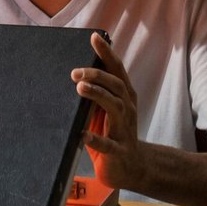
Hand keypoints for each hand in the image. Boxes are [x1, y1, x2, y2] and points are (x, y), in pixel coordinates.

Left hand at [74, 31, 145, 191]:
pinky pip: (108, 145)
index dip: (107, 53)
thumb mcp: (105, 110)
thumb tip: (73, 73)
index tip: (94, 37)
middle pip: (116, 85)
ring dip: (98, 95)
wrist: (132, 168)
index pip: (117, 70)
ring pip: (115, 107)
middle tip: (75, 71)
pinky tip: (83, 135)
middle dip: (97, 74)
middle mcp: (127, 109)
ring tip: (80, 88)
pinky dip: (95, 139)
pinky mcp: (119, 151)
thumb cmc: (113, 133)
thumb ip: (95, 93)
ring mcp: (125, 129)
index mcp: (124, 97)